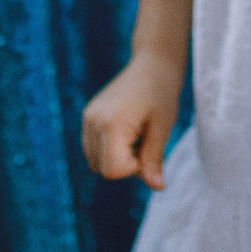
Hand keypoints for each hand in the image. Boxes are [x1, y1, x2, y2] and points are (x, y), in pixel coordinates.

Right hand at [81, 55, 182, 188]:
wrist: (152, 64)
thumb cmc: (161, 94)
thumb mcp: (162, 128)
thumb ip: (154, 159)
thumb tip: (157, 187)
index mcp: (110, 124)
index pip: (112, 171)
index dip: (134, 168)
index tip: (147, 147)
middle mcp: (93, 121)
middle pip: (102, 169)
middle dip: (125, 164)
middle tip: (144, 140)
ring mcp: (87, 118)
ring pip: (95, 161)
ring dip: (116, 157)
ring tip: (135, 135)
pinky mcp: (88, 116)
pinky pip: (93, 148)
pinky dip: (109, 149)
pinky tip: (127, 131)